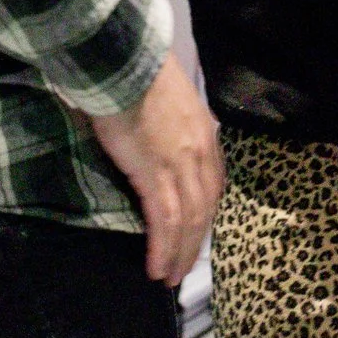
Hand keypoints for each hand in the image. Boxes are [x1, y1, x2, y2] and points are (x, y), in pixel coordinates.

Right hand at [88, 56, 224, 284]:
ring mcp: (181, 162)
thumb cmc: (135, 73)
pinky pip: (165, 219)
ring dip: (180, 253)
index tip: (196, 233)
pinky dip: (163, 247)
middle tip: (184, 268)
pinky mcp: (156, 172)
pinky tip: (157, 268)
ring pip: (189, 220)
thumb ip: (170, 125)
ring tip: (169, 278)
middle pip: (206, 208)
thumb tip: (156, 140)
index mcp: (204, 132)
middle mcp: (201, 149)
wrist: (123, 59)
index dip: (206, 213)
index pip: (214, 183)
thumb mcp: (166, 101)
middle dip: (195, 242)